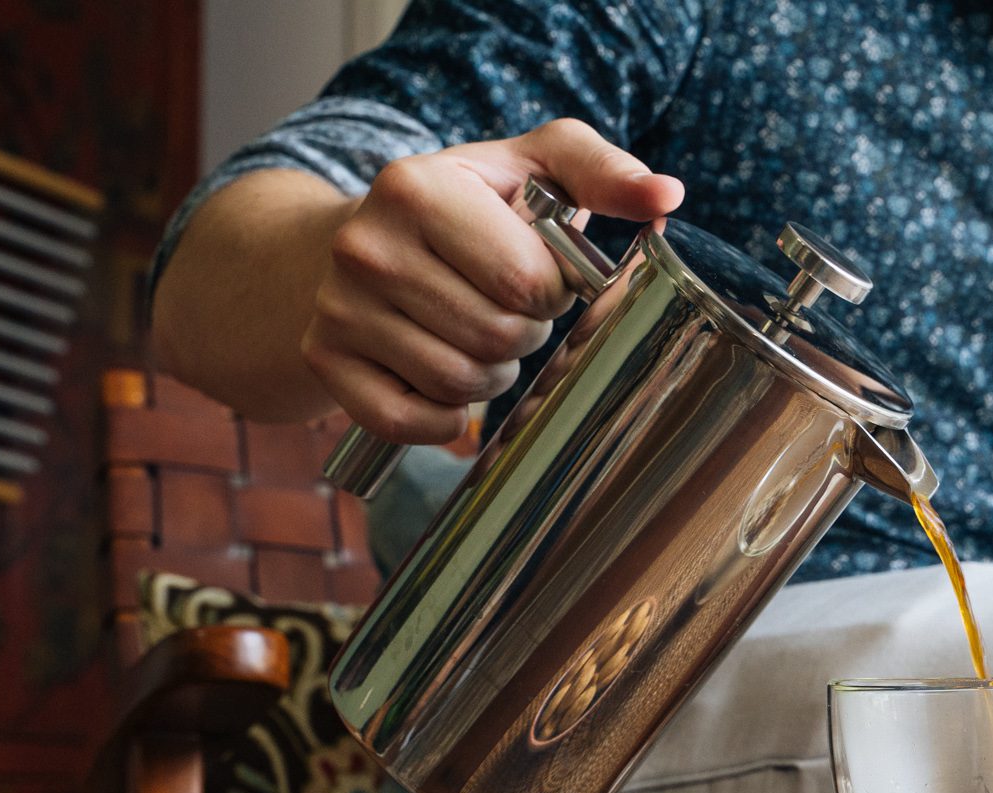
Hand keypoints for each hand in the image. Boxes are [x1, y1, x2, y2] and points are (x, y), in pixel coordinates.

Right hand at [301, 118, 683, 446]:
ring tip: (474, 338)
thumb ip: (601, 172)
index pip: (527, 281)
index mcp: (417, 188)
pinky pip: (411, 423)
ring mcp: (338, 310)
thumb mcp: (530, 169)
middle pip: (497, 338)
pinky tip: (443, 383)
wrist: (352, 243)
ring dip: (489, 375)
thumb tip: (666, 196)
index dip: (551, 292)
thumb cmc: (462, 210)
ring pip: (460, 385)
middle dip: (521, 334)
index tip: (534, 275)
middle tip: (503, 310)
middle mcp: (366, 248)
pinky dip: (444, 419)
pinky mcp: (327, 364)